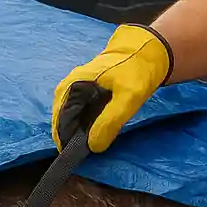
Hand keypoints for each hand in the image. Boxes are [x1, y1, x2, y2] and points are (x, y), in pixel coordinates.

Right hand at [51, 24, 172, 151]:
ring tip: (89, 144)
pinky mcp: (83, 90)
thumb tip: (92, 146)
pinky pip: (76, 111)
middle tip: (85, 153)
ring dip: (75, 131)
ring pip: (68, 116)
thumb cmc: (136, 71)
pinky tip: (93, 131)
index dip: (65, 140)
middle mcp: (68, 86)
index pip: (61, 120)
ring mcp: (75, 87)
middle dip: (70, 137)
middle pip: (61, 119)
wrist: (145, 50)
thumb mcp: (128, 98)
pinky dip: (81, 123)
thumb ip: (109, 122)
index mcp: (74, 85)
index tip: (75, 156)